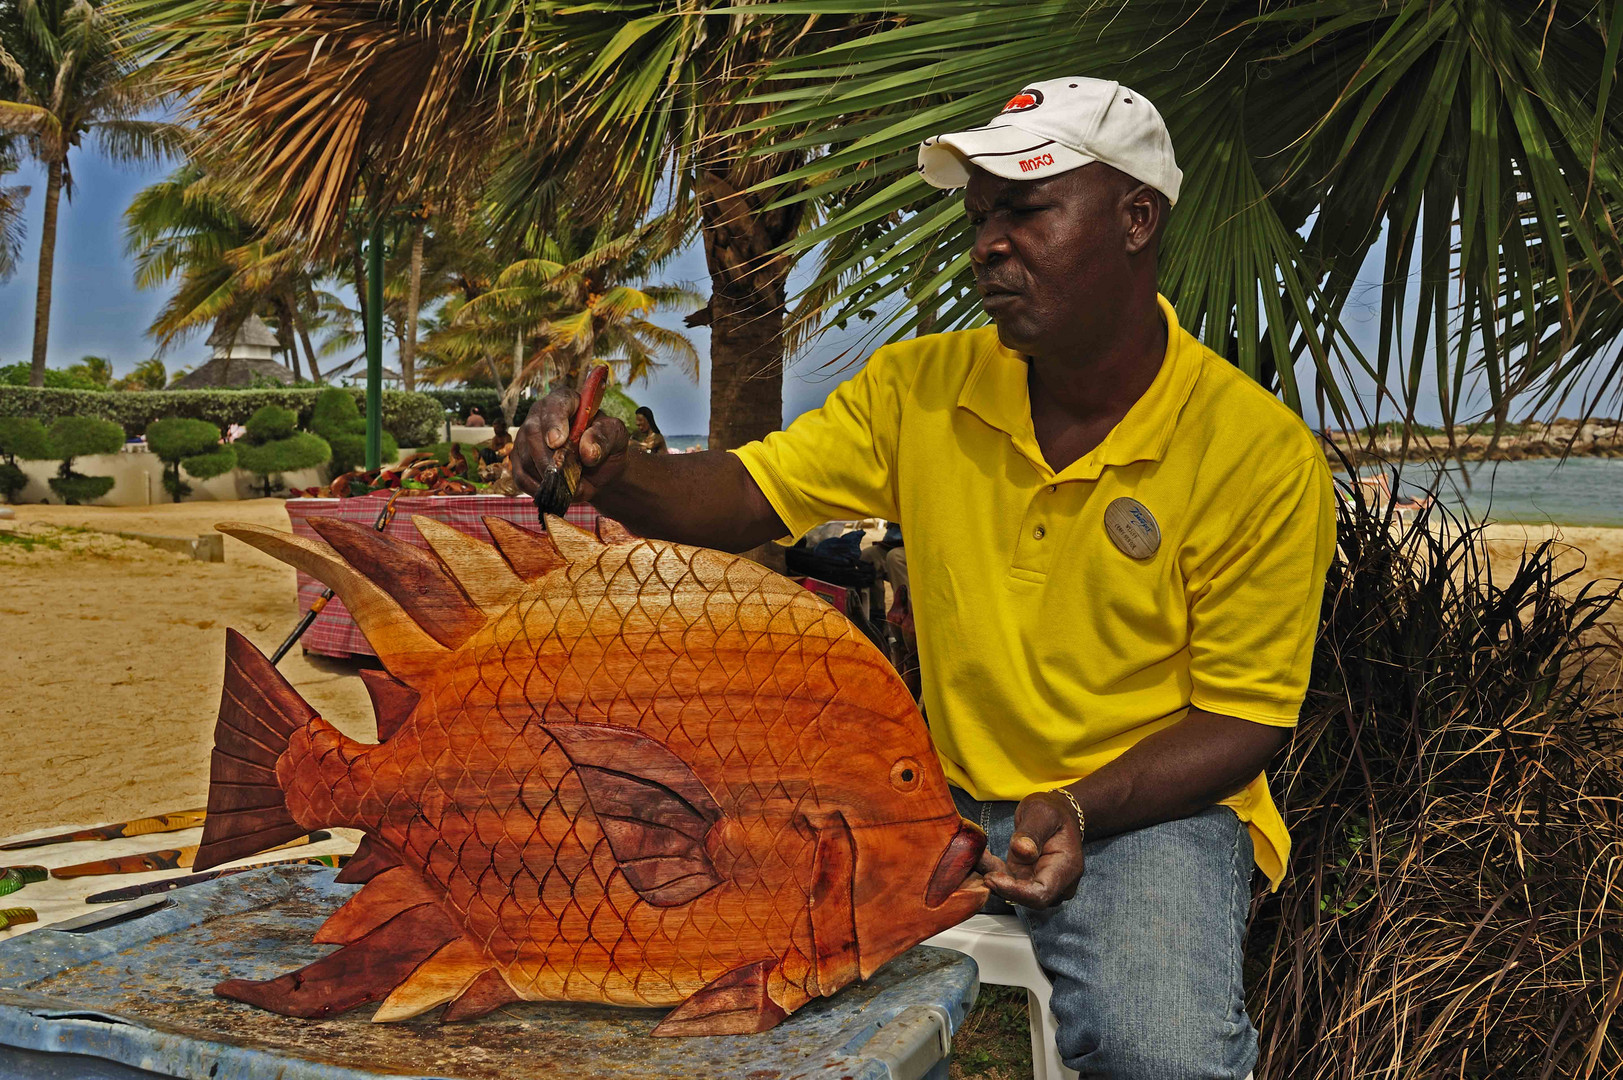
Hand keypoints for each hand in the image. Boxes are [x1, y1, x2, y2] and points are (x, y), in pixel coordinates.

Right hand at [512, 387, 631, 502]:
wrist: (599, 468)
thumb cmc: (607, 445)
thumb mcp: (616, 436)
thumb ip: (605, 437)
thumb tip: (587, 451)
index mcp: (566, 401)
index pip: (555, 404)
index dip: (554, 422)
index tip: (557, 442)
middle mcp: (540, 415)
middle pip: (532, 433)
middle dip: (548, 458)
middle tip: (564, 476)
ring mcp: (526, 437)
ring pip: (524, 457)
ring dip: (545, 477)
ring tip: (567, 486)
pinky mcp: (520, 459)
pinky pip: (520, 476)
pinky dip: (536, 488)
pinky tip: (552, 493)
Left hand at [978, 790, 1083, 908]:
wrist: (1056, 813)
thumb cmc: (1053, 812)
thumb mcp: (1042, 813)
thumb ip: (1032, 832)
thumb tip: (1022, 851)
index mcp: (1066, 869)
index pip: (1041, 893)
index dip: (1016, 892)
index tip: (992, 878)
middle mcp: (1055, 883)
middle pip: (1025, 897)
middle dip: (998, 884)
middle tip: (974, 862)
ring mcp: (1039, 883)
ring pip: (1011, 891)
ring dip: (990, 876)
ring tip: (972, 855)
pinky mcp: (1024, 879)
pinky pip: (1005, 881)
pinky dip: (990, 870)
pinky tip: (978, 856)